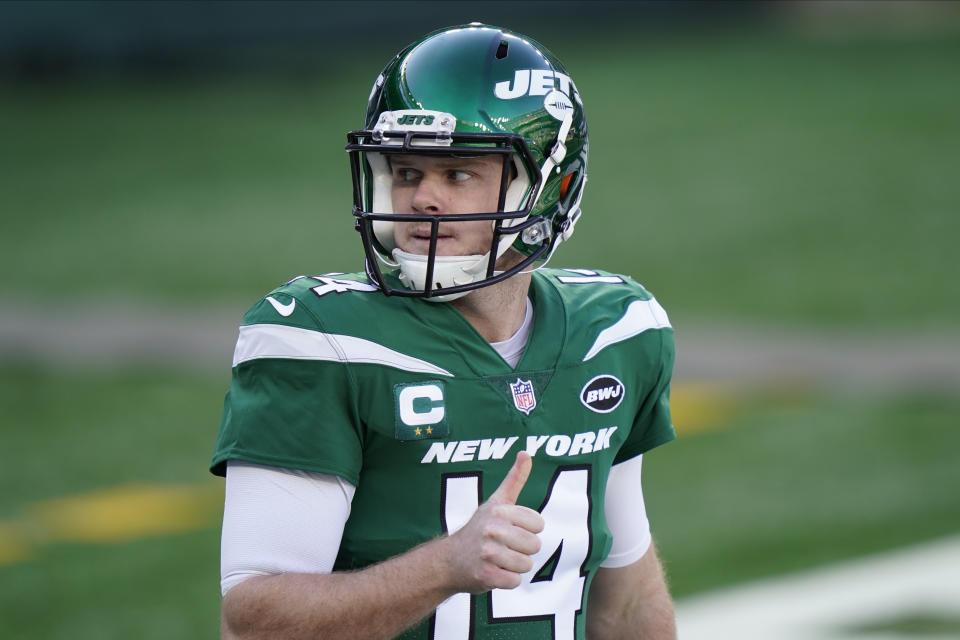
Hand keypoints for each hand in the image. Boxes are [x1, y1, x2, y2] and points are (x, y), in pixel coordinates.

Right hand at [444, 452, 544, 592]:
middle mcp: (492, 529)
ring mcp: (488, 553)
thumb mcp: (496, 501)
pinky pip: (515, 581)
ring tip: (497, 560)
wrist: (448, 561)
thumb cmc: (478, 529)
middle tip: (502, 548)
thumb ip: (514, 478)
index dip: (527, 530)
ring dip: (514, 567)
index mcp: (499, 510)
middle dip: (522, 550)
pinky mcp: (485, 575)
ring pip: (526, 564)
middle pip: (534, 546)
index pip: (538, 524)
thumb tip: (526, 453)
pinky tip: (493, 572)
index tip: (509, 530)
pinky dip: (506, 581)